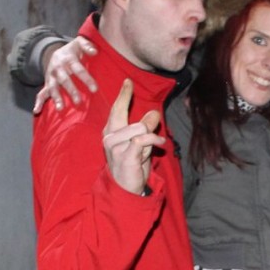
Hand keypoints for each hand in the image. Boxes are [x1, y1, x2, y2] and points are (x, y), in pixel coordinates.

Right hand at [33, 36, 99, 113]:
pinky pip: (41, 93)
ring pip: (52, 88)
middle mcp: (58, 68)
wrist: (55, 52)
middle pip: (64, 80)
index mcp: (67, 59)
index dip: (86, 79)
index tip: (94, 89)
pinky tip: (36, 110)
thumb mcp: (79, 43)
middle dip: (71, 91)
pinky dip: (38, 102)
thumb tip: (95, 52)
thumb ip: (87, 45)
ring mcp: (51, 77)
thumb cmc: (72, 50)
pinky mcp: (47, 83)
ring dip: (56, 98)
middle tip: (78, 101)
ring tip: (60, 108)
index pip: (78, 69)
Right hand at [102, 79, 164, 194]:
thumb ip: (145, 126)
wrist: (126, 188)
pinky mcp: (125, 155)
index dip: (123, 94)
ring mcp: (115, 146)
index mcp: (110, 131)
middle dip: (139, 115)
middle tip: (152, 126)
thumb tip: (154, 113)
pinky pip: (142, 139)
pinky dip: (154, 140)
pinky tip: (160, 144)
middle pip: (122, 112)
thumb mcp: (140, 141)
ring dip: (150, 136)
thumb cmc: (132, 162)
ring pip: (139, 127)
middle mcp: (109, 136)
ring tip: (151, 146)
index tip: (128, 82)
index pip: (116, 108)